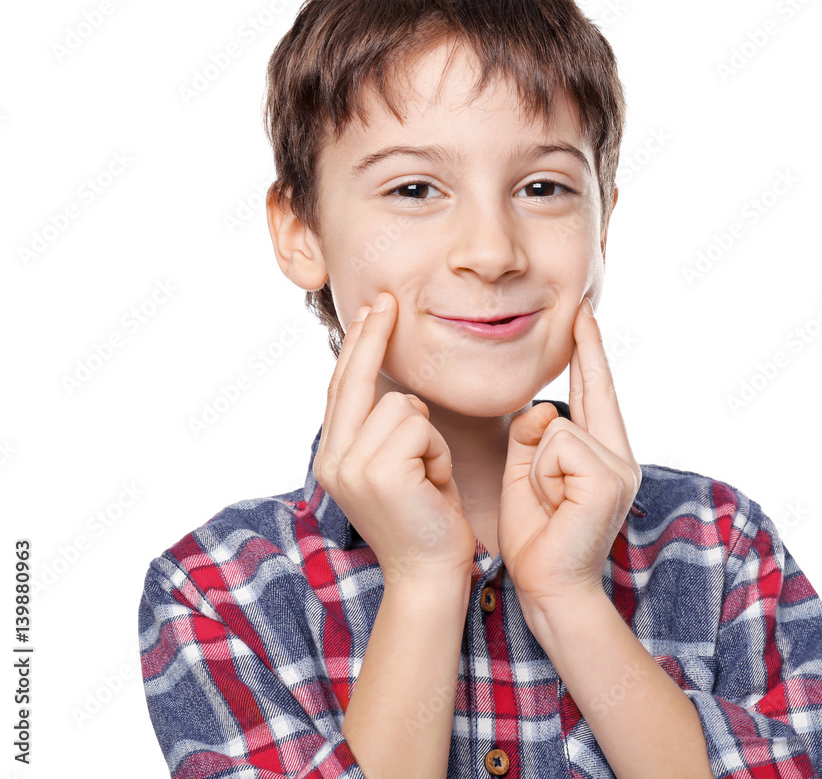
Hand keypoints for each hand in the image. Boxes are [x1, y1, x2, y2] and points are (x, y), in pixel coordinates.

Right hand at [310, 291, 476, 584]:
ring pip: (403, 404)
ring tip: (430, 476)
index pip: (344, 388)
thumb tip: (397, 389)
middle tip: (386, 300)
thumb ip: (386, 429)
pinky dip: (438, 451)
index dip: (358, 347)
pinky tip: (434, 484)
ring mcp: (350, 465)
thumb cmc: (427, 518)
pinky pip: (418, 425)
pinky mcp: (377, 470)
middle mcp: (333, 458)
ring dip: (430, 437)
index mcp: (335, 456)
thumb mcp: (401, 467)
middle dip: (374, 337)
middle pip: (356, 380)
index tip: (372, 311)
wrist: (430, 573)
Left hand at [497, 297, 641, 611]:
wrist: (549, 587)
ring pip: (555, 425)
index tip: (584, 316)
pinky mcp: (608, 478)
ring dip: (535, 465)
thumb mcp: (526, 476)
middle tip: (581, 304)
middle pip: (594, 389)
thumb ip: (533, 439)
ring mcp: (618, 466)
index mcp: (601, 455)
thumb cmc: (536, 534)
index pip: (594, 392)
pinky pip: (556, 443)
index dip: (589, 353)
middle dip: (587, 348)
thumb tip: (541, 411)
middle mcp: (619, 456)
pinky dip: (540, 473)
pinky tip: (552, 503)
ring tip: (546, 502)